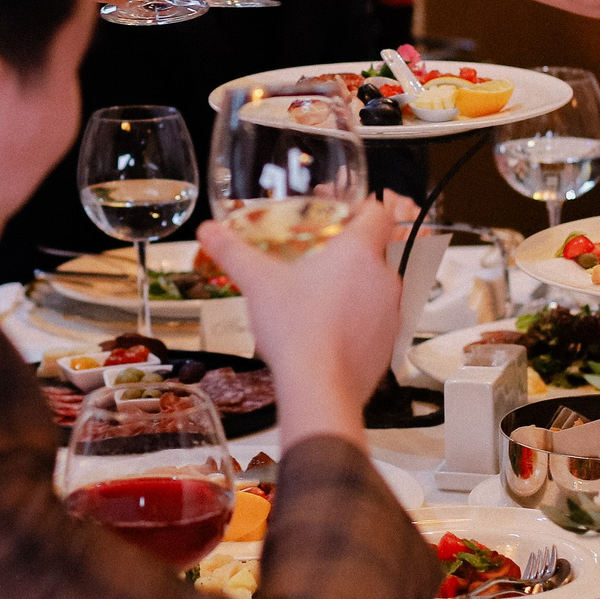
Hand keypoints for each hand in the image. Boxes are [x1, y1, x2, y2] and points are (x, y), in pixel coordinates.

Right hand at [197, 200, 398, 451]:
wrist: (318, 388)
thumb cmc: (296, 329)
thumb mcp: (257, 282)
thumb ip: (231, 251)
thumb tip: (208, 231)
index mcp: (358, 252)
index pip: (377, 214)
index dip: (362, 210)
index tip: (343, 217)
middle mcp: (384, 278)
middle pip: (374, 253)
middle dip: (348, 256)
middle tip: (317, 263)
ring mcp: (391, 313)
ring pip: (375, 289)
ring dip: (354, 290)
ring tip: (319, 302)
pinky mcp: (389, 344)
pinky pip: (376, 323)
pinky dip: (358, 323)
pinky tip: (328, 334)